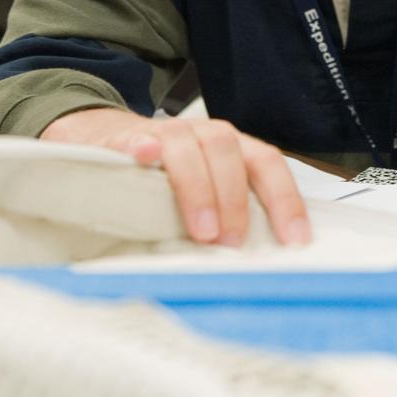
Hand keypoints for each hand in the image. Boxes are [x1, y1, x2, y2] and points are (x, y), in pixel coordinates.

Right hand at [41, 107, 310, 247]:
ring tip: (202, 230)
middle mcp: (203, 135)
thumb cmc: (162, 173)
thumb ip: (226, 214)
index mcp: (230, 149)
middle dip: (236, 199)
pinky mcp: (125, 138)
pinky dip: (142, 148)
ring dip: (199, 188)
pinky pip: (135, 138)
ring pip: (189, 146)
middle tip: (232, 242)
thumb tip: (254, 263)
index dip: (285, 199)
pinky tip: (144, 159)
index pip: (267, 165)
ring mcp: (163, 134)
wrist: (102, 135)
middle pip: (230, 152)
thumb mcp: (201, 192)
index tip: (295, 238)